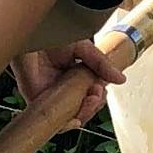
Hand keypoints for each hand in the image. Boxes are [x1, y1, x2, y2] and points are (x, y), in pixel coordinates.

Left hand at [10, 40, 127, 128]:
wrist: (31, 29)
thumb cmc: (50, 35)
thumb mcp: (83, 48)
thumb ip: (101, 64)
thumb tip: (120, 79)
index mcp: (72, 78)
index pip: (89, 97)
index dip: (97, 98)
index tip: (100, 88)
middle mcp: (61, 89)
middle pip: (81, 110)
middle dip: (93, 106)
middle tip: (96, 93)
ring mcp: (49, 96)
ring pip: (69, 118)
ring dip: (84, 113)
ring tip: (90, 98)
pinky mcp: (36, 99)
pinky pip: (52, 120)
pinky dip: (66, 123)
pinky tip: (76, 116)